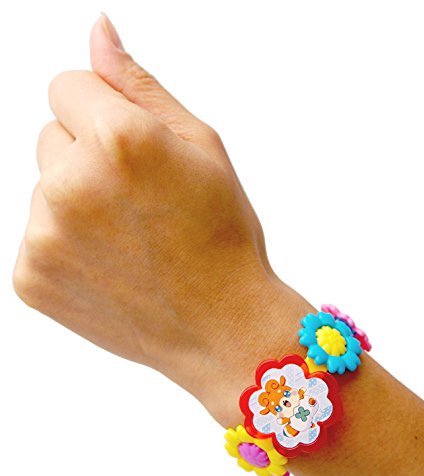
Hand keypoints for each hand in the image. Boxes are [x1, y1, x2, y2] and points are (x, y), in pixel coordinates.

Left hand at [13, 14, 310, 425]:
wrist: (220, 325)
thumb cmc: (222, 235)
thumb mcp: (201, 147)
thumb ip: (139, 85)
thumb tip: (98, 31)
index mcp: (119, 141)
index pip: (66, 84)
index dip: (104, 112)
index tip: (135, 149)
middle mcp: (69, 186)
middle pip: (50, 137)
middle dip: (89, 157)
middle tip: (139, 200)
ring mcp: (43, 237)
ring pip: (43, 188)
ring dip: (77, 201)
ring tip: (129, 237)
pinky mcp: (30, 277)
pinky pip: (36, 234)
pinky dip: (66, 242)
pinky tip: (110, 264)